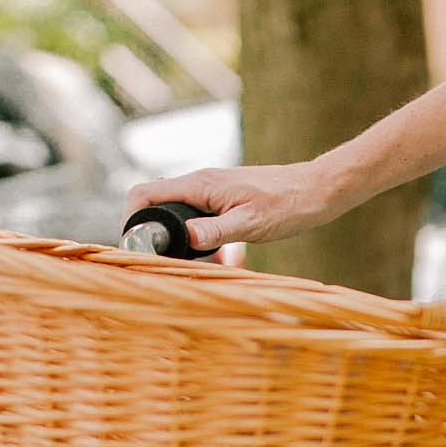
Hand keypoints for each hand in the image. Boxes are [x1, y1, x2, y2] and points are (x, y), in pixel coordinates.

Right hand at [122, 160, 340, 254]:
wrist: (314, 190)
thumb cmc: (286, 205)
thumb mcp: (250, 223)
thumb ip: (216, 231)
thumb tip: (186, 239)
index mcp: (199, 185)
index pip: (145, 194)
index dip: (130, 218)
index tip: (135, 246)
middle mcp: (199, 184)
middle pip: (155, 204)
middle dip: (152, 233)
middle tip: (164, 262)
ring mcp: (210, 191)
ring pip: (176, 213)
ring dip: (177, 238)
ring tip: (194, 263)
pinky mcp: (221, 199)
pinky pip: (196, 217)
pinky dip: (197, 237)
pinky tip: (216, 257)